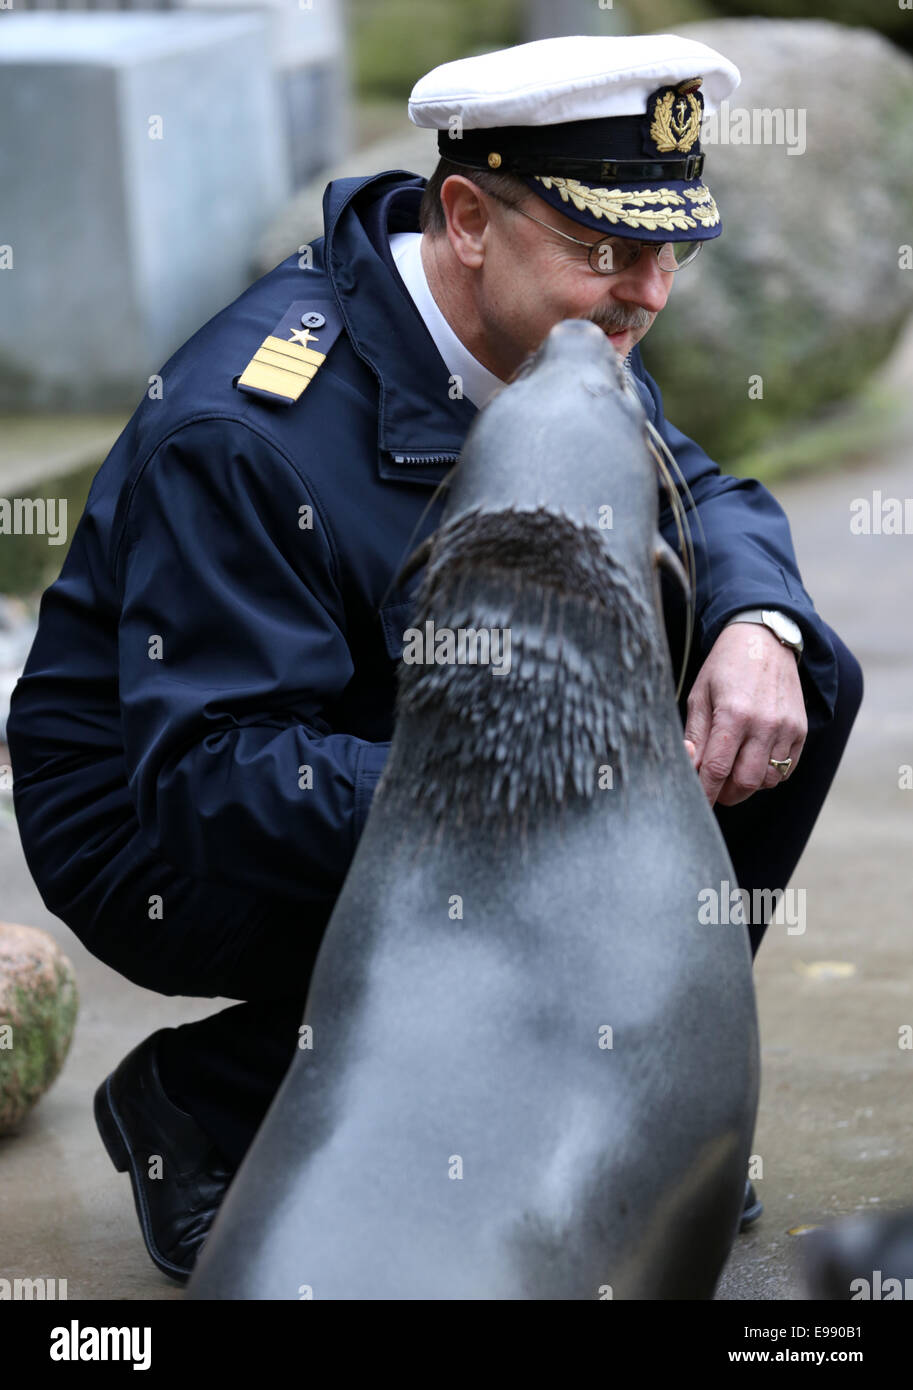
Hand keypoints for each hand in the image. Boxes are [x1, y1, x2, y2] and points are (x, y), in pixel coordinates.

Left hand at [682, 623, 807, 807]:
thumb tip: (690, 769)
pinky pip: (786, 770)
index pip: (717, 770)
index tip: (697, 805)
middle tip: (715, 790)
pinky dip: (768, 774)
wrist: (764, 641)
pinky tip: (754, 762)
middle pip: (746, 782)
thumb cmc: (724, 668)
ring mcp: (786, 728)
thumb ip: (694, 736)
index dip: (705, 793)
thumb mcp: (699, 696)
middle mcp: (763, 724)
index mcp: (732, 714)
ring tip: (734, 771)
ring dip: (748, 784)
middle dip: (727, 794)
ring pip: (767, 780)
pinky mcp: (800, 730)